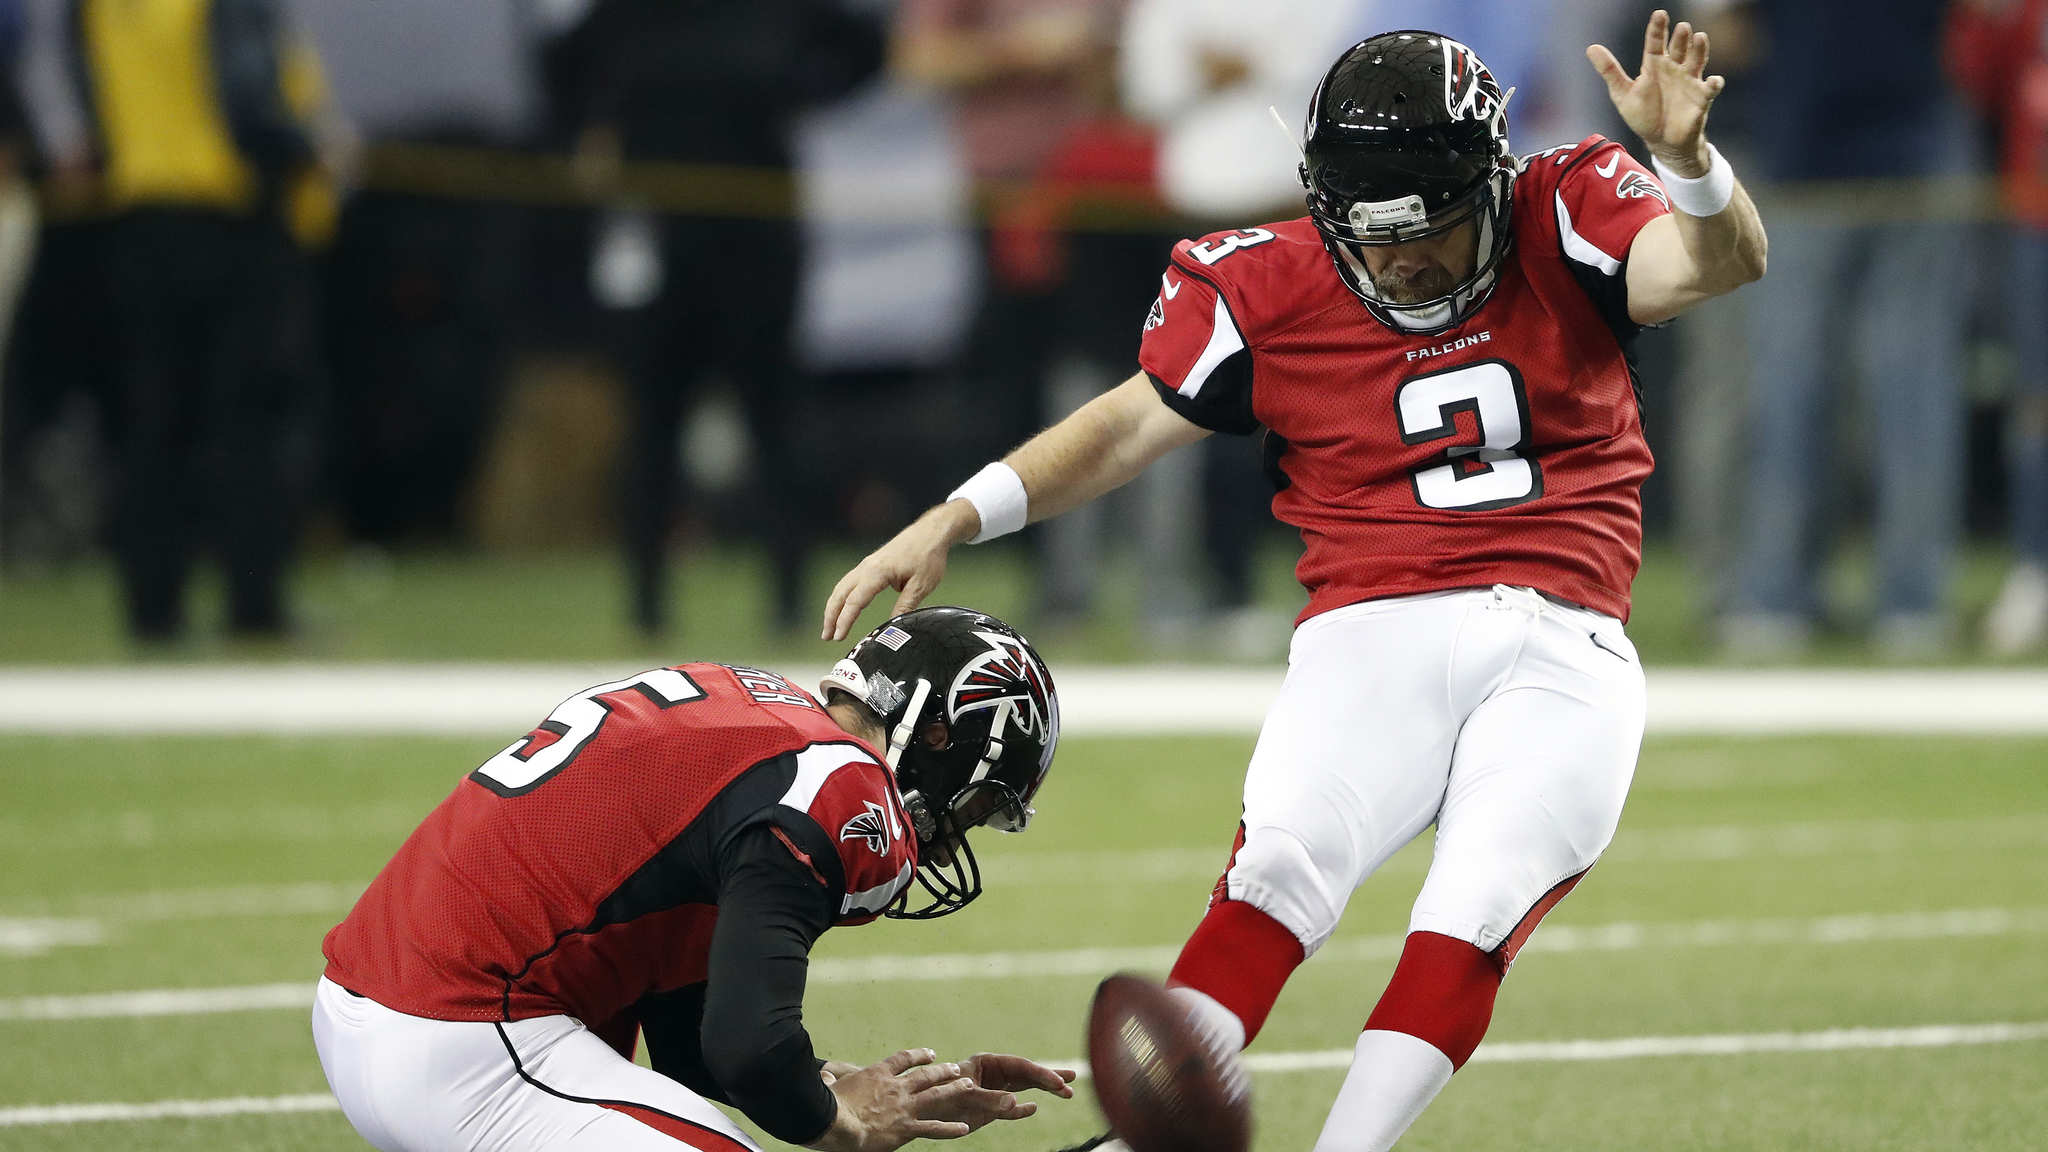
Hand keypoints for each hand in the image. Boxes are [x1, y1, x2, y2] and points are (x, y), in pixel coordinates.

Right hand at [807, 1049, 992, 1151]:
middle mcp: (895, 1087)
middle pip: (925, 1075)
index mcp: (876, 1074)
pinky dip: (950, 1129)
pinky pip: (933, 1128)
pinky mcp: (906, 1128)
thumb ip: (828, 1080)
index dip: (918, 1055)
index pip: (902, 1059)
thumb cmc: (825, 1104)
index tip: (929, 1054)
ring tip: (968, 1085)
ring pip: (935, 1095)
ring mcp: (903, 1107)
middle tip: (955, 1068)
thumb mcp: (827, 1087)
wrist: (836, 1122)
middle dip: (942, 1071)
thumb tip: (823, 1076)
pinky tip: (964, 1128)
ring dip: (953, 1089)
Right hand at [821, 501, 978, 640]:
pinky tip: (842, 608)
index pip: (855, 601)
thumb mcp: (921, 586)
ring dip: (834, 607)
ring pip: (842, 587)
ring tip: (830, 628)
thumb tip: (894, 626)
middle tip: (826, 636)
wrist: (931, 533)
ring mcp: (867, 565)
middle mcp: (867, 567)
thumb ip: (905, 606)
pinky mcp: (871, 565)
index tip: (839, 636)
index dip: (845, 621)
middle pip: (840, 594)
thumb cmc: (927, 556)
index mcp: (877, 572)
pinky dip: (842, 597)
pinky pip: (850, 582)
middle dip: (831, 616)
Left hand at [915, 1053, 1076, 1133]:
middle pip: (1026, 1074)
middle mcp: (991, 1075)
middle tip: (1073, 1081)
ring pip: (1023, 1089)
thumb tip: (1018, 1103)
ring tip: (1067, 1092)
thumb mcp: (962, 1096)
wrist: (915, 1112)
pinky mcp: (986, 1110)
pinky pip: (1010, 1109)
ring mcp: (990, 1092)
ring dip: (1043, 1091)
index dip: (1041, 1074)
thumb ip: (989, 1099)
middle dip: (1049, 1078)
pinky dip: (1021, 1109)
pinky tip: (1033, 1109)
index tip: (1059, 1083)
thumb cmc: (935, 1096)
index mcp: (985, 1063)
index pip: (1020, 1066)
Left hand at [1587, 10, 1721, 176]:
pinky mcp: (1701, 98)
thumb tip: (1591, 47)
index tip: (1660, 14)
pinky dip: (1714, 83)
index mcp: (1655, 65)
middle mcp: (1674, 68)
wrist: (1661, 141)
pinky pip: (1710, 88)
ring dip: (1699, 49)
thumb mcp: (1622, 94)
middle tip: (1682, 27)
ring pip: (1697, 60)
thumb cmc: (1643, 115)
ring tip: (1700, 37)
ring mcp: (1689, 81)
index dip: (1658, 28)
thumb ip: (1610, 71)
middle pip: (1679, 48)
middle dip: (1681, 37)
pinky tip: (1714, 80)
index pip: (1656, 42)